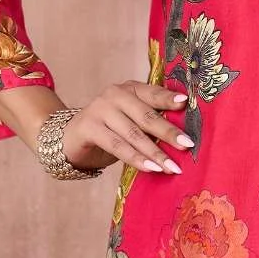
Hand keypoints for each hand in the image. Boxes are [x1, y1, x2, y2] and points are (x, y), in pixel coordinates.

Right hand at [58, 81, 192, 174]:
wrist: (70, 136)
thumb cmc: (110, 129)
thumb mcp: (131, 120)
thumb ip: (150, 122)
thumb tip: (181, 138)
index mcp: (130, 89)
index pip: (153, 93)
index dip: (169, 98)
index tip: (185, 104)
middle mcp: (115, 94)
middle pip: (146, 115)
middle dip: (168, 132)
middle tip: (188, 145)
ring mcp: (100, 109)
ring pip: (133, 134)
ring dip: (155, 152)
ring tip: (172, 167)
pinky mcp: (89, 127)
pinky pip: (117, 146)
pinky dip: (136, 159)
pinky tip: (151, 168)